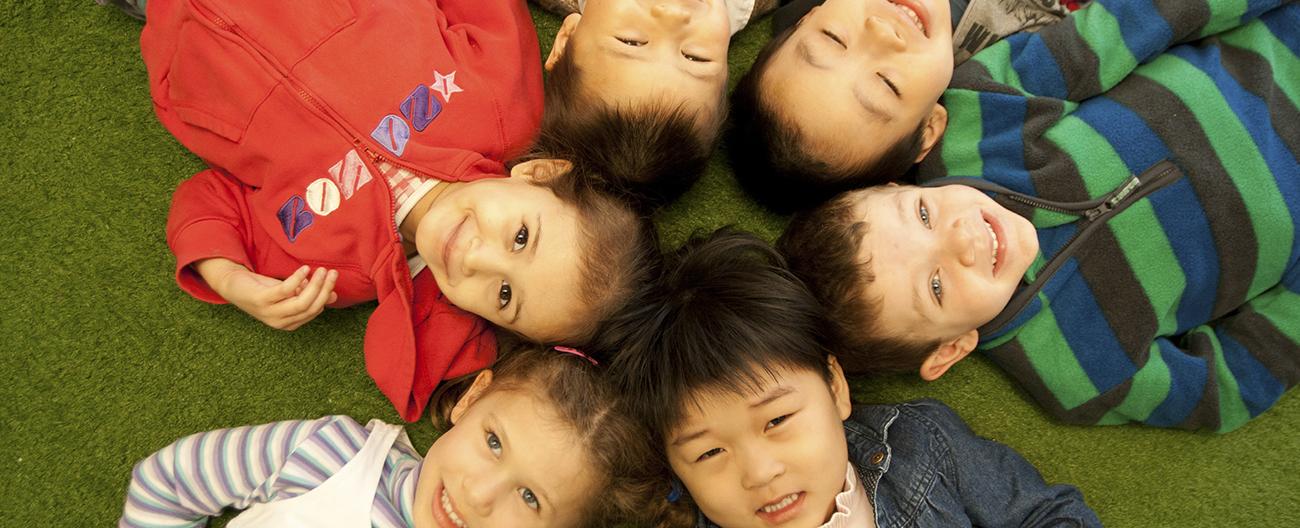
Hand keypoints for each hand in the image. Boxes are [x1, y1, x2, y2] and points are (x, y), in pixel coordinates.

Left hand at [196, 260, 338, 330]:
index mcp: (289, 323)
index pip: (314, 311)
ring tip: (321, 270)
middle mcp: (280, 322)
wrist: (233, 286)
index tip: (333, 279)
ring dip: (315, 284)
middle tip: (332, 272)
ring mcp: (270, 313)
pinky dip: (298, 279)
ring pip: (301, 302)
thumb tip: (332, 296)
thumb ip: (307, 295)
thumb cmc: (263, 290)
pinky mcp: (262, 300)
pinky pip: (286, 290)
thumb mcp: (289, 295)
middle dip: (324, 289)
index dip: (325, 295)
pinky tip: (304, 269)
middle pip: (310, 307)